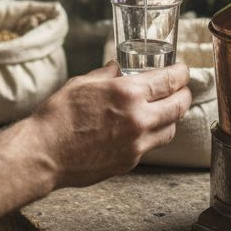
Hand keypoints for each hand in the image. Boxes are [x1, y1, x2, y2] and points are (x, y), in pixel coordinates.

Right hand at [21, 62, 191, 188]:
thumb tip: (117, 67)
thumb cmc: (58, 115)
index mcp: (128, 94)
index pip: (170, 80)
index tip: (183, 70)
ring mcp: (136, 144)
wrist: (45, 153)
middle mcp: (138, 119)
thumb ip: (106, 74)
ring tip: (164, 110)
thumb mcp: (82, 83)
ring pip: (170, 129)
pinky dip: (152, 135)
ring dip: (172, 117)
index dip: (181, 73)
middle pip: (179, 106)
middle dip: (185, 94)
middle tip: (182, 89)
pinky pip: (151, 146)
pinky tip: (141, 129)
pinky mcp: (130, 162)